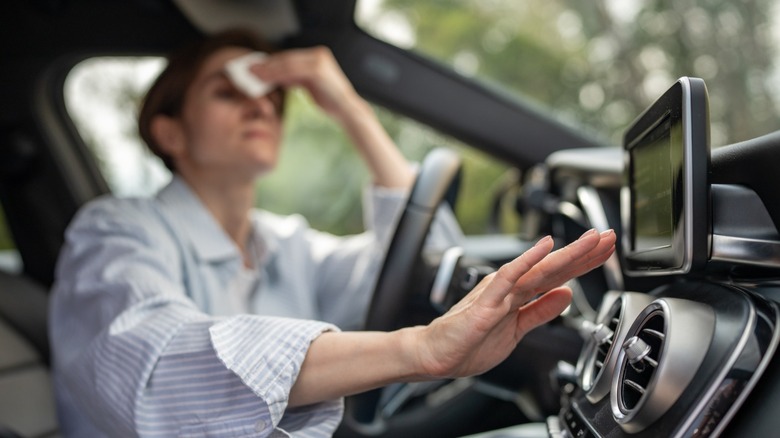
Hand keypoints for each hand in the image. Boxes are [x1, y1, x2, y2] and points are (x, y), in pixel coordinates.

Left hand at [251, 46, 359, 122]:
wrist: (347, 110)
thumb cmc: (330, 100)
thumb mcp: (309, 86)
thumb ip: (295, 78)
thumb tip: (277, 77)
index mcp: (318, 56)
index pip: (289, 57)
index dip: (271, 62)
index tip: (255, 66)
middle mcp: (318, 55)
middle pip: (286, 58)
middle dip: (266, 64)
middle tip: (248, 69)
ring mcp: (319, 61)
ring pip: (286, 64)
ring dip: (268, 69)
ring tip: (252, 75)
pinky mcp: (317, 70)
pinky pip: (291, 72)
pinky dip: (276, 75)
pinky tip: (265, 80)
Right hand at [412, 229, 615, 378]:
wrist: (436, 356)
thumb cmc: (470, 344)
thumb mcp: (518, 330)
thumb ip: (541, 312)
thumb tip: (566, 295)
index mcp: (518, 295)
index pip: (557, 275)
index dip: (583, 263)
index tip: (606, 250)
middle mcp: (511, 288)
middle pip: (554, 267)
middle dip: (583, 253)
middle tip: (608, 236)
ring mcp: (499, 293)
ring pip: (538, 268)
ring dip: (566, 253)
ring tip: (589, 240)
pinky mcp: (486, 303)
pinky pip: (509, 278)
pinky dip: (527, 261)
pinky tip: (543, 248)